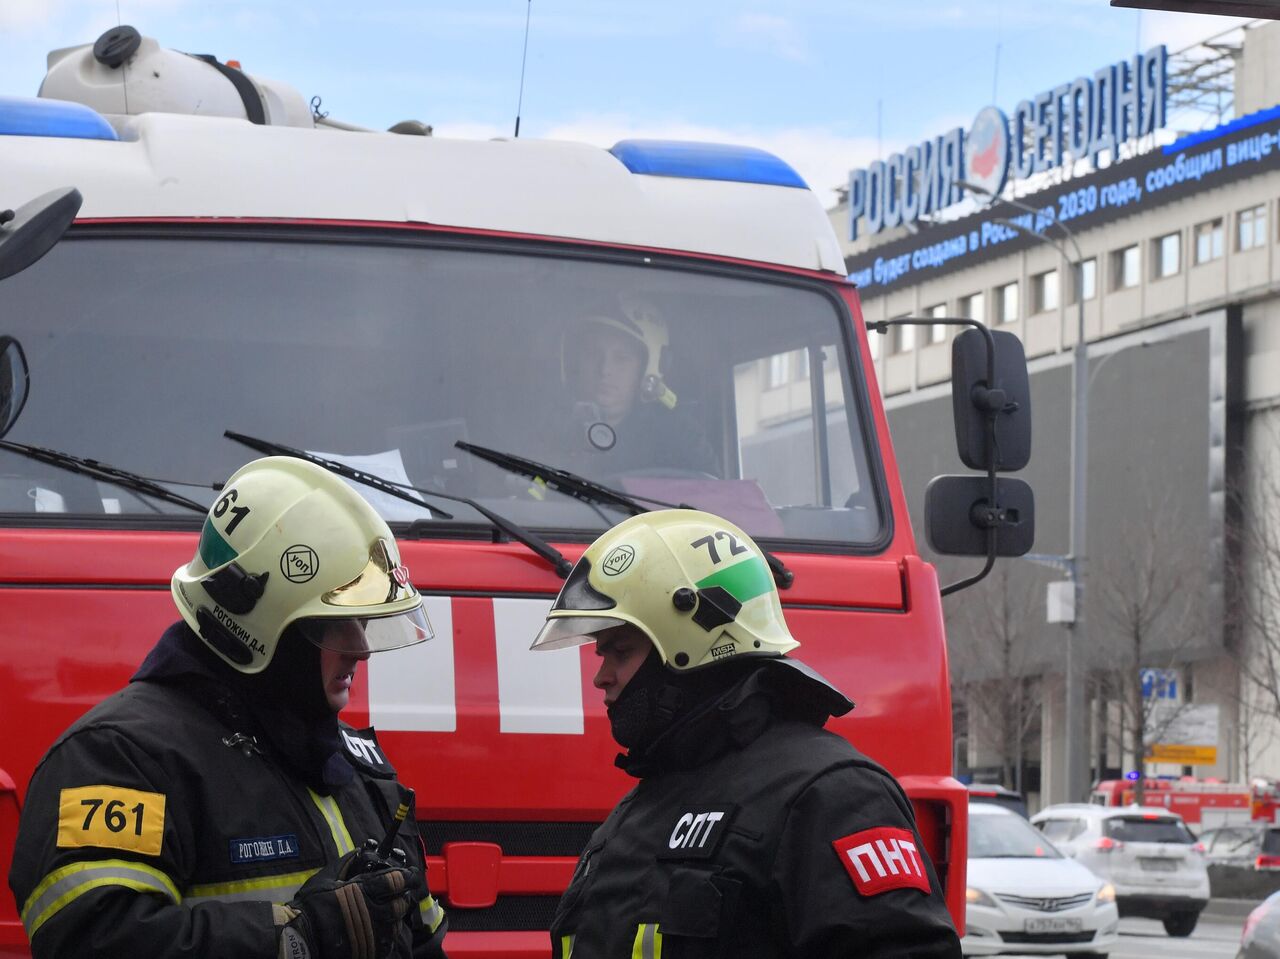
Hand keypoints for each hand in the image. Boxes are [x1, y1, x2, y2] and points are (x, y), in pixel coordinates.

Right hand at [279, 860, 415, 958]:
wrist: (300, 938)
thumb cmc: (312, 906)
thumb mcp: (327, 878)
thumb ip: (347, 863)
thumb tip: (359, 852)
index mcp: (364, 891)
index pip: (396, 880)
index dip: (407, 876)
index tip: (411, 875)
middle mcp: (373, 912)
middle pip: (401, 903)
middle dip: (403, 897)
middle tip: (399, 894)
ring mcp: (373, 934)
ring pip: (396, 924)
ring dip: (395, 916)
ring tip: (388, 913)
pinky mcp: (370, 951)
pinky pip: (388, 943)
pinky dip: (387, 934)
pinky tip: (380, 930)